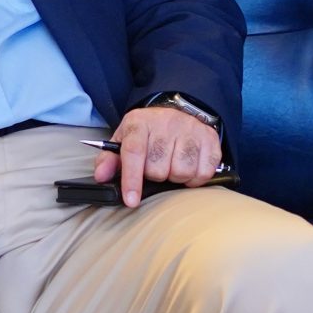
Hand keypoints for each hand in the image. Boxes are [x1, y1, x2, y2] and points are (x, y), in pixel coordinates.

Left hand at [91, 106, 221, 207]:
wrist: (178, 111)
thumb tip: (101, 176)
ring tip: (172, 166)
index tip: (131, 201)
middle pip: (158, 168)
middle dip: (155, 175)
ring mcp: (190, 129)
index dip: (131, 179)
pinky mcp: (210, 139)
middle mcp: (166, 122)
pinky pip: (203, 173)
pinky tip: (189, 167)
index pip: (134, 152)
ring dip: (176, 177)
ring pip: (182, 171)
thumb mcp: (124, 139)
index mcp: (140, 122)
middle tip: (156, 167)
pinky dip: (195, 178)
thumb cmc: (148, 133)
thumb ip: (109, 159)